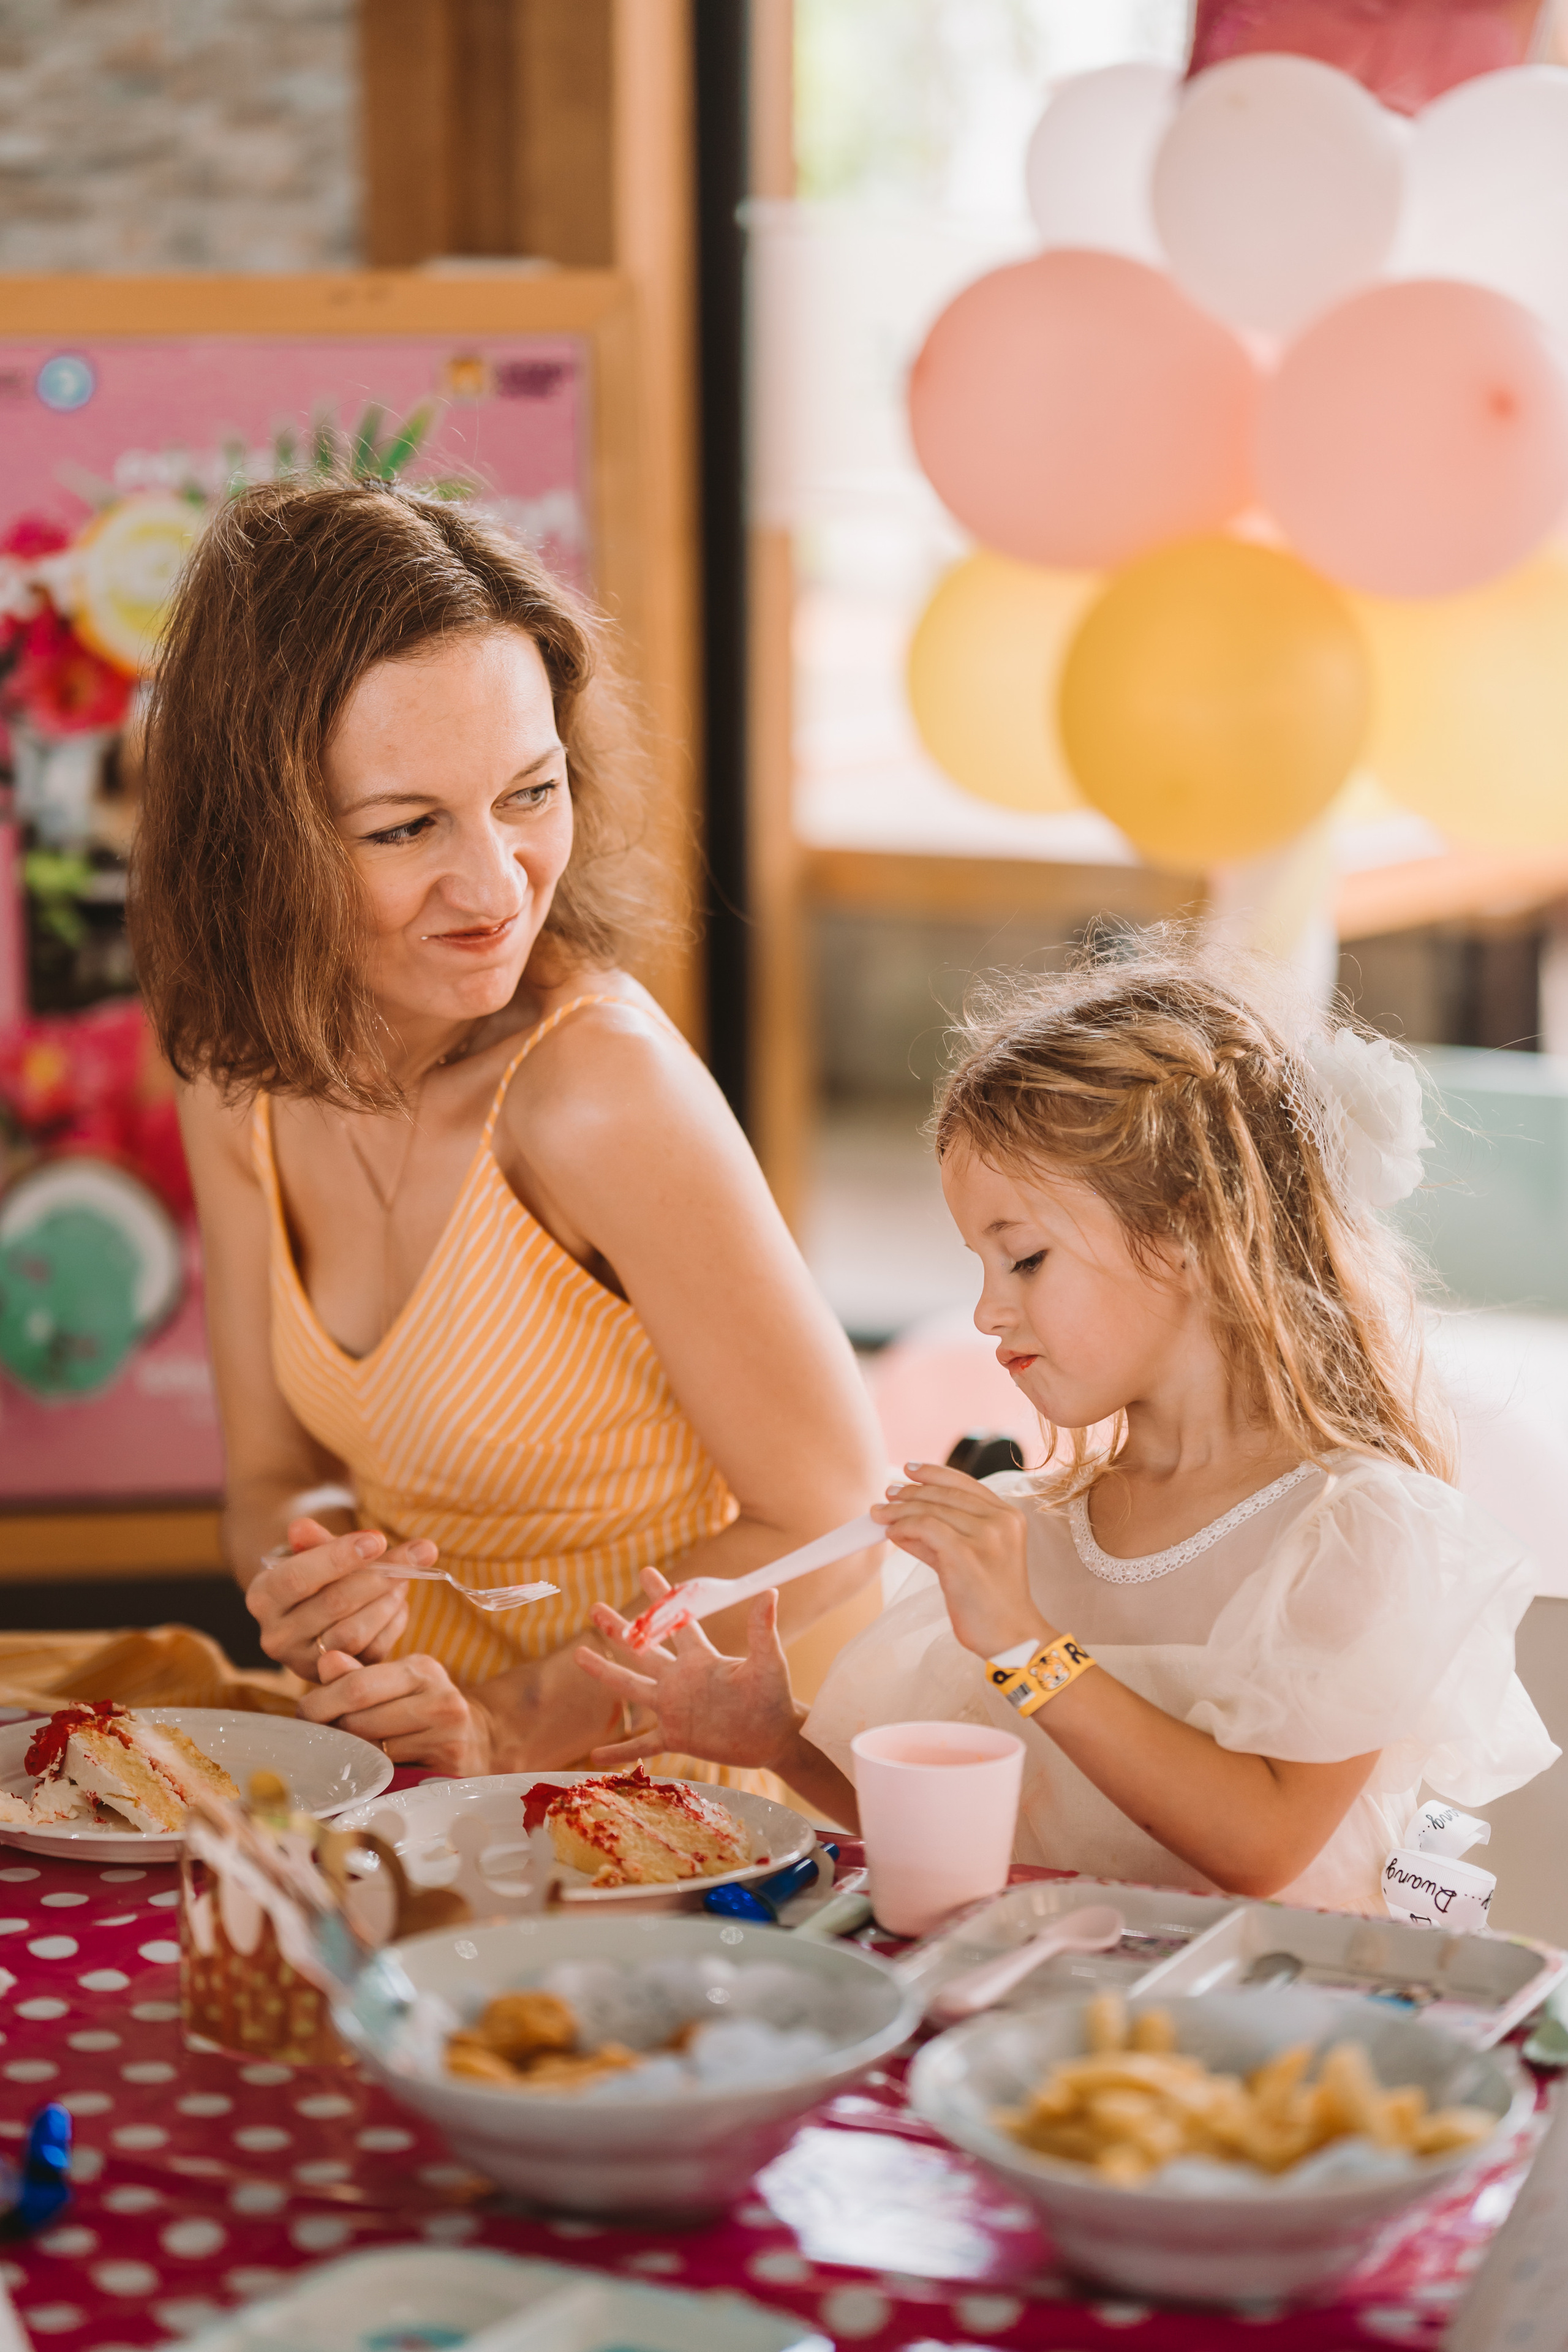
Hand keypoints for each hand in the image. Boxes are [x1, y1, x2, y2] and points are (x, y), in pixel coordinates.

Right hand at [246, 1516, 425, 1679]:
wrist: (312, 1610)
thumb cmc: (315, 1571)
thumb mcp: (309, 1552)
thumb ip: (312, 1540)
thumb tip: (301, 1527)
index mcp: (262, 1598)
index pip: (297, 1578)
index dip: (339, 1558)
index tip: (378, 1539)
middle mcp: (276, 1636)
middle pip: (334, 1604)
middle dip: (381, 1575)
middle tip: (421, 1552)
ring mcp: (304, 1663)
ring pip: (355, 1632)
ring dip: (388, 1600)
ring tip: (405, 1577)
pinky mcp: (335, 1679)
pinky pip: (372, 1651)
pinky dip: (393, 1622)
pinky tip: (398, 1602)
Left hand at [299, 1648, 493, 1774]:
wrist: (477, 1738)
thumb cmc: (423, 1708)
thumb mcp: (396, 1682)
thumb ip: (357, 1673)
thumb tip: (325, 1659)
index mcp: (421, 1670)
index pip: (358, 1686)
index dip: (322, 1702)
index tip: (305, 1714)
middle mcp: (440, 1699)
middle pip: (360, 1722)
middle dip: (330, 1731)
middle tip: (318, 1737)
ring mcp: (447, 1736)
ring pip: (372, 1752)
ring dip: (348, 1755)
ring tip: (343, 1752)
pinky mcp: (448, 1768)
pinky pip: (390, 1775)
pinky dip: (371, 1774)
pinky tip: (367, 1769)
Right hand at [577, 1568, 798, 1769]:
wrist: (775, 1738)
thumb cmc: (774, 1697)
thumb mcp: (768, 1663)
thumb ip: (762, 1631)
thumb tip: (769, 1592)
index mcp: (700, 1659)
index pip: (676, 1621)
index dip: (662, 1597)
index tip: (646, 1571)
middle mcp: (680, 1679)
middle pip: (641, 1649)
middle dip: (618, 1629)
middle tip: (595, 1608)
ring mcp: (674, 1708)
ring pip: (631, 1687)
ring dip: (604, 1672)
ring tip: (579, 1655)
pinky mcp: (676, 1737)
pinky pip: (641, 1745)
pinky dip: (619, 1751)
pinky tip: (594, 1755)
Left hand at [872, 1462, 1048, 1659]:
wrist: (1013, 1637)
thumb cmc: (991, 1602)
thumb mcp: (973, 1559)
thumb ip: (944, 1537)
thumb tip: (902, 1524)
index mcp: (1008, 1516)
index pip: (965, 1483)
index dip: (934, 1473)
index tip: (910, 1469)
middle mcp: (1000, 1520)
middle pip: (944, 1494)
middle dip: (910, 1492)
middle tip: (886, 1495)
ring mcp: (985, 1536)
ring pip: (931, 1509)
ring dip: (899, 1510)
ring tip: (879, 1514)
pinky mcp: (965, 1554)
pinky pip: (925, 1527)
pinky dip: (904, 1527)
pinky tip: (892, 1534)